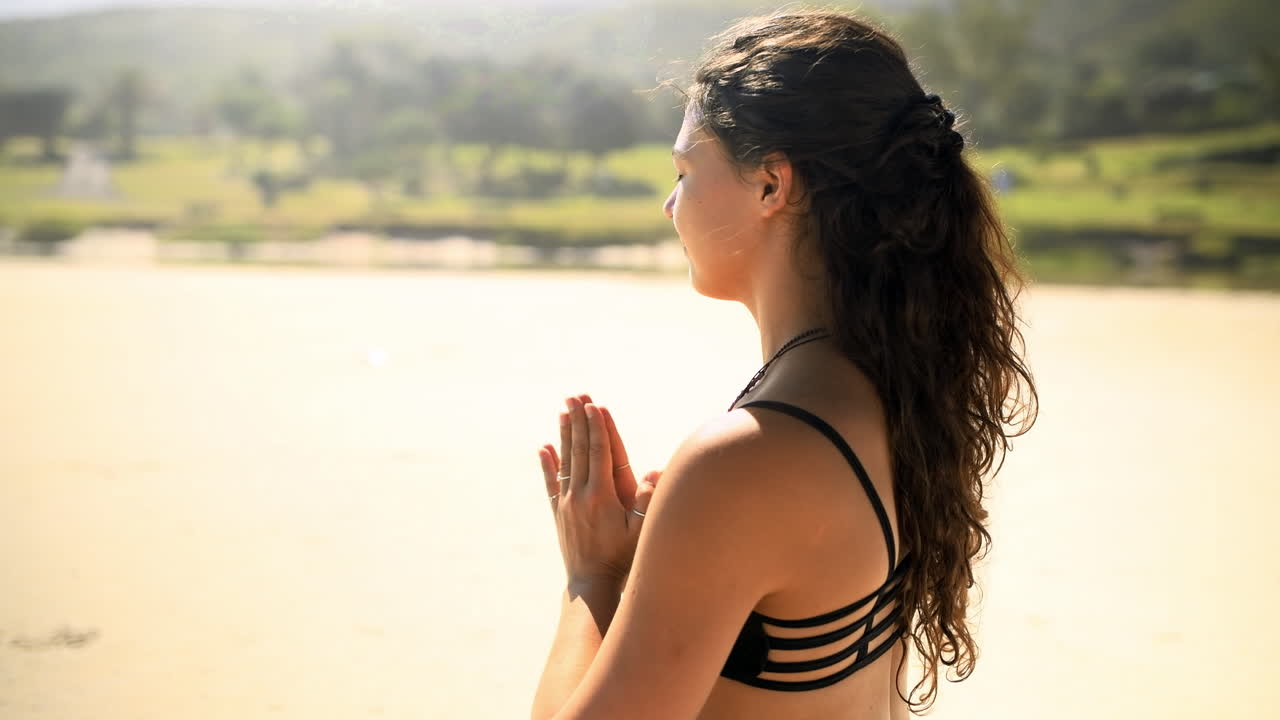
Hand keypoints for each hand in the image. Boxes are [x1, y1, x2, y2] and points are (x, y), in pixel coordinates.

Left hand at [537, 393, 660, 586]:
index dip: (597, 427)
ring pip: (565, 461)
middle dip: (578, 420)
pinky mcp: (559, 513)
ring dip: (564, 434)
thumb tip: (654, 471)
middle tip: (575, 396)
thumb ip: (647, 501)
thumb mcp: (641, 531)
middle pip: (579, 450)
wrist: (591, 584)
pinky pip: (551, 483)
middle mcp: (581, 495)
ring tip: (562, 411)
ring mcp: (567, 504)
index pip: (599, 452)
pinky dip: (548, 464)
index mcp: (602, 496)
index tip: (593, 405)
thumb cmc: (624, 559)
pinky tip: (544, 447)